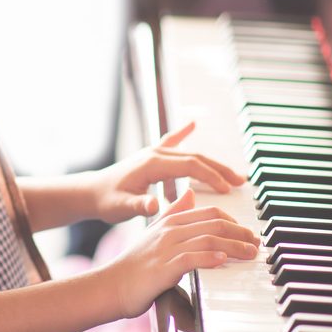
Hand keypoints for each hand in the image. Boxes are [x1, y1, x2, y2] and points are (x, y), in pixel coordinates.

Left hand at [89, 121, 245, 223]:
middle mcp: (155, 154)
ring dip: (211, 162)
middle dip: (219, 169)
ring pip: (190, 154)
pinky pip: (170, 141)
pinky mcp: (150, 156)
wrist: (90, 191)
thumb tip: (156, 205)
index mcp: (152, 164)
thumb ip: (139, 206)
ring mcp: (153, 152)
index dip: (211, 176)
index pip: (190, 166)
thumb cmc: (106, 200)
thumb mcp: (122, 207)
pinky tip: (192, 124)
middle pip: (195, 158)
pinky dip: (183, 132)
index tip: (228, 189)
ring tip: (231, 174)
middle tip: (241, 182)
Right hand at [106, 188, 260, 318]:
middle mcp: (170, 229)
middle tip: (257, 243)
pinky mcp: (165, 266)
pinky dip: (210, 258)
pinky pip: (192, 258)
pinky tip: (223, 260)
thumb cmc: (136, 262)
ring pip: (208, 239)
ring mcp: (167, 247)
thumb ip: (173, 211)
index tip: (248, 233)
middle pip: (213, 224)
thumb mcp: (154, 231)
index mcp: (170, 219)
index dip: (234, 222)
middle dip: (241, 233)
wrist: (114, 284)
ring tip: (250, 253)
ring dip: (234, 246)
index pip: (209, 213)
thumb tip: (190, 194)